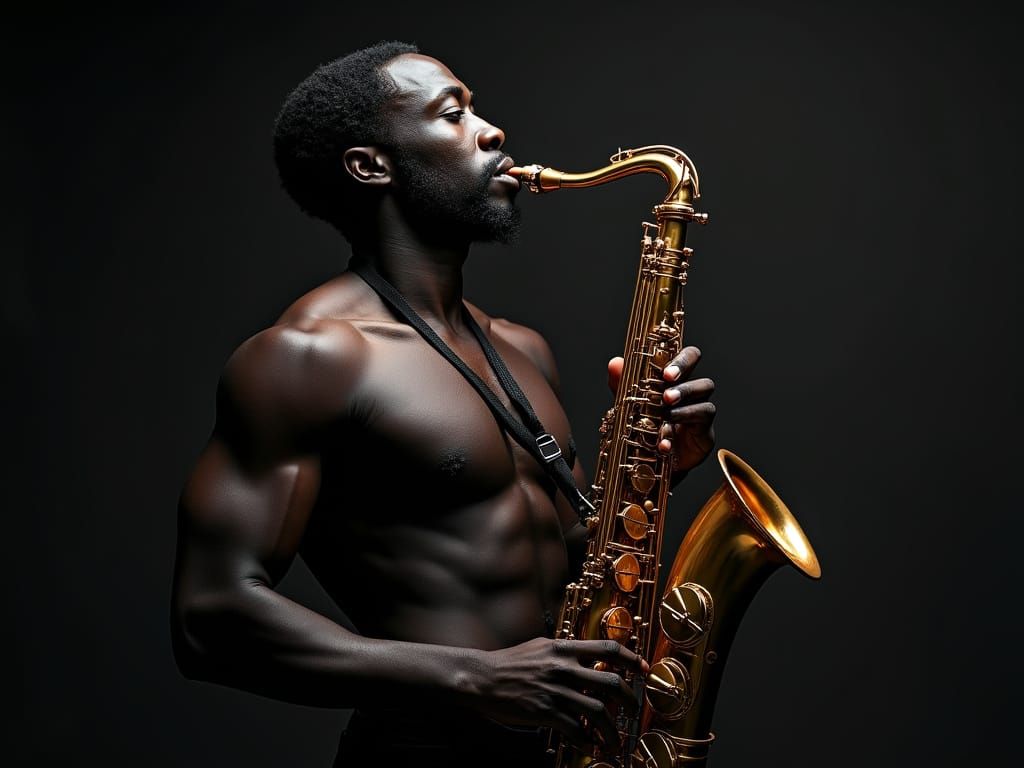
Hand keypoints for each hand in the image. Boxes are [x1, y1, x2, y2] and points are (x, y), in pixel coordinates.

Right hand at [470, 638, 648, 749]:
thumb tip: (589, 655)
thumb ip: (566, 651)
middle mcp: (563, 668)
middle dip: (630, 700)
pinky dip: (587, 740)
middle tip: (635, 710)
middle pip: (611, 683)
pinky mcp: (544, 712)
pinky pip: (575, 730)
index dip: (632, 659)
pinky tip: (590, 744)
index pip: (608, 649)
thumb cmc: (511, 662)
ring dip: (612, 730)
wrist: (482, 678)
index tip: (643, 670)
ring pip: (598, 712)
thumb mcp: (541, 646)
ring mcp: (555, 691)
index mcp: (564, 649)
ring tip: (615, 740)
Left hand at [608, 345, 715, 475]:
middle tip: (666, 396)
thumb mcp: (630, 403)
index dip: (683, 361)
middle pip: (705, 382)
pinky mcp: (704, 436)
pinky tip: (663, 442)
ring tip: (665, 414)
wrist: (649, 460)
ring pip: (707, 405)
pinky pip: (699, 431)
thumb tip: (615, 363)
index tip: (666, 373)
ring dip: (684, 410)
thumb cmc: (645, 425)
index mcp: (678, 380)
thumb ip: (623, 383)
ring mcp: (701, 415)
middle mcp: (694, 395)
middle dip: (686, 388)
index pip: (690, 359)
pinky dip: (678, 435)